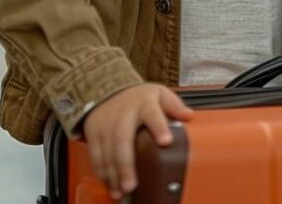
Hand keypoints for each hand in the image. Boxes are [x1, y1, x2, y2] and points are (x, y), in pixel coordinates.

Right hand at [81, 83, 193, 199]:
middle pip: (122, 139)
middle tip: (131, 185)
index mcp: (144, 104)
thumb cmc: (140, 98)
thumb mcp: (160, 95)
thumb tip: (189, 116)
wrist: (108, 89)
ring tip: (121, 191)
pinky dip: (102, 173)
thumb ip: (174, 106)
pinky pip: (96, 156)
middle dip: (125, 164)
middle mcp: (123, 115)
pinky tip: (110, 185)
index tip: (166, 142)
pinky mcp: (93, 134)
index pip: (152, 114)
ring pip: (107, 151)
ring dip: (113, 174)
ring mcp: (106, 125)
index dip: (159, 128)